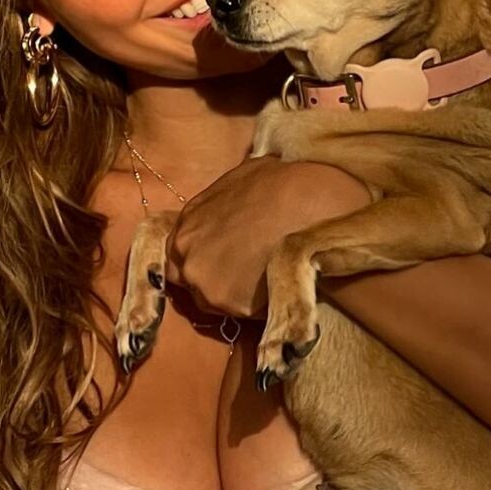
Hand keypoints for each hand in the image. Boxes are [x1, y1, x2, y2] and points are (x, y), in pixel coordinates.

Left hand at [165, 156, 371, 318]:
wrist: (311, 207)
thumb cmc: (284, 185)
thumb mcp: (245, 176)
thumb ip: (226, 198)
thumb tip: (239, 197)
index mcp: (188, 221)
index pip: (179, 251)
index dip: (202, 256)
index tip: (221, 260)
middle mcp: (187, 253)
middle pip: (187, 279)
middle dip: (209, 278)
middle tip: (239, 276)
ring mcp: (205, 282)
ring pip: (211, 301)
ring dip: (230, 295)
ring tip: (261, 284)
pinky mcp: (229, 304)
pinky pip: (238, 313)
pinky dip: (253, 307)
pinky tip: (274, 291)